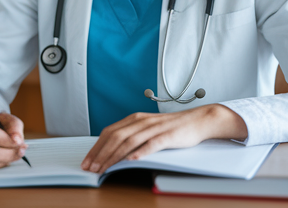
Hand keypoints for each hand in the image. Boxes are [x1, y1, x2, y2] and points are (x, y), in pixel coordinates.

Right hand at [0, 110, 27, 169]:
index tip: (20, 142)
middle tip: (22, 150)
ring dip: (7, 160)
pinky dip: (0, 163)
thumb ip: (14, 126)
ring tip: (16, 152)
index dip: (6, 140)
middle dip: (10, 154)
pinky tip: (6, 156)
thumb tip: (18, 141)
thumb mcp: (4, 117)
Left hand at [81, 104, 245, 172]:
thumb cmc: (174, 127)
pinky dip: (140, 151)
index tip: (87, 161)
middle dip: (100, 153)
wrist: (199, 120)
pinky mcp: (168, 135)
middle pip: (116, 137)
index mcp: (136, 119)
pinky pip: (152, 143)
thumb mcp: (149, 127)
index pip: (110, 132)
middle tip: (91, 168)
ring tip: (104, 168)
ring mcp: (156, 128)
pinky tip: (132, 159)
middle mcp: (143, 122)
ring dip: (114, 156)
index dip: (96, 147)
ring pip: (129, 141)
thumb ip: (132, 135)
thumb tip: (112, 150)